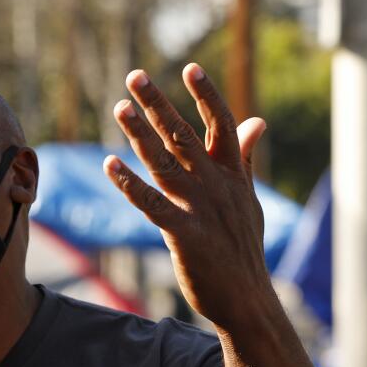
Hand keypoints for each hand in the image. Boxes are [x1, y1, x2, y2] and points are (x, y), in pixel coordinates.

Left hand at [102, 64, 271, 329]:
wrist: (247, 299)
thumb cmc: (242, 248)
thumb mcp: (248, 199)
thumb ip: (243, 159)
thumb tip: (256, 121)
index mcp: (233, 175)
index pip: (221, 125)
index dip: (206, 95)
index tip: (189, 67)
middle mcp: (217, 185)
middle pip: (185, 135)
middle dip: (159, 104)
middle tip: (135, 76)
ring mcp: (201, 209)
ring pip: (165, 162)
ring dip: (139, 134)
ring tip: (119, 108)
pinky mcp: (184, 234)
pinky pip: (151, 204)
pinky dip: (130, 183)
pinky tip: (110, 165)